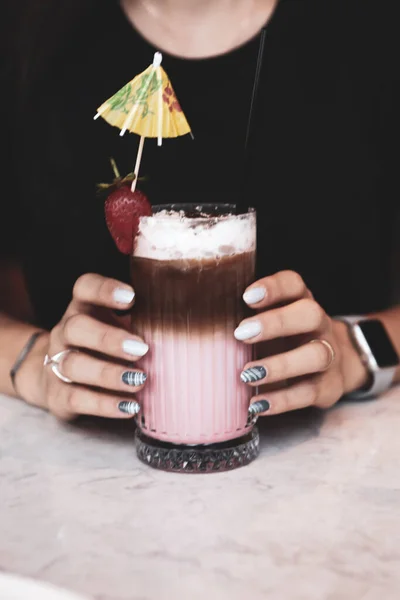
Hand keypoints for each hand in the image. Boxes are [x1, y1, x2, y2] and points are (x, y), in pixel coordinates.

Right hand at [17, 274, 148, 419]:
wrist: (54, 377)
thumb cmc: (101, 347)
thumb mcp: (118, 326)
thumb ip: (142, 322)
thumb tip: (184, 323)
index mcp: (83, 308)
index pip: (85, 287)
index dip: (104, 290)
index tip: (131, 297)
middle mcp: (65, 332)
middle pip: (76, 327)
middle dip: (108, 338)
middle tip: (141, 350)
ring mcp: (56, 363)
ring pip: (74, 364)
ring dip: (109, 374)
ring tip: (139, 380)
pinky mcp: (57, 395)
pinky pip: (76, 398)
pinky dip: (104, 404)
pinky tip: (130, 406)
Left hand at [236, 271, 369, 415]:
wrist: (334, 366)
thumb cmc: (286, 340)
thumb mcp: (271, 323)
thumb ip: (245, 318)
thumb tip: (200, 322)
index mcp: (301, 302)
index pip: (294, 285)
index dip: (273, 287)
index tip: (246, 297)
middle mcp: (319, 325)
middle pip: (310, 314)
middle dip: (277, 323)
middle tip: (241, 333)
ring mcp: (329, 355)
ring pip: (315, 355)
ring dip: (280, 365)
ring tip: (247, 375)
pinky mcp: (328, 387)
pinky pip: (309, 392)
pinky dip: (282, 400)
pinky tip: (257, 404)